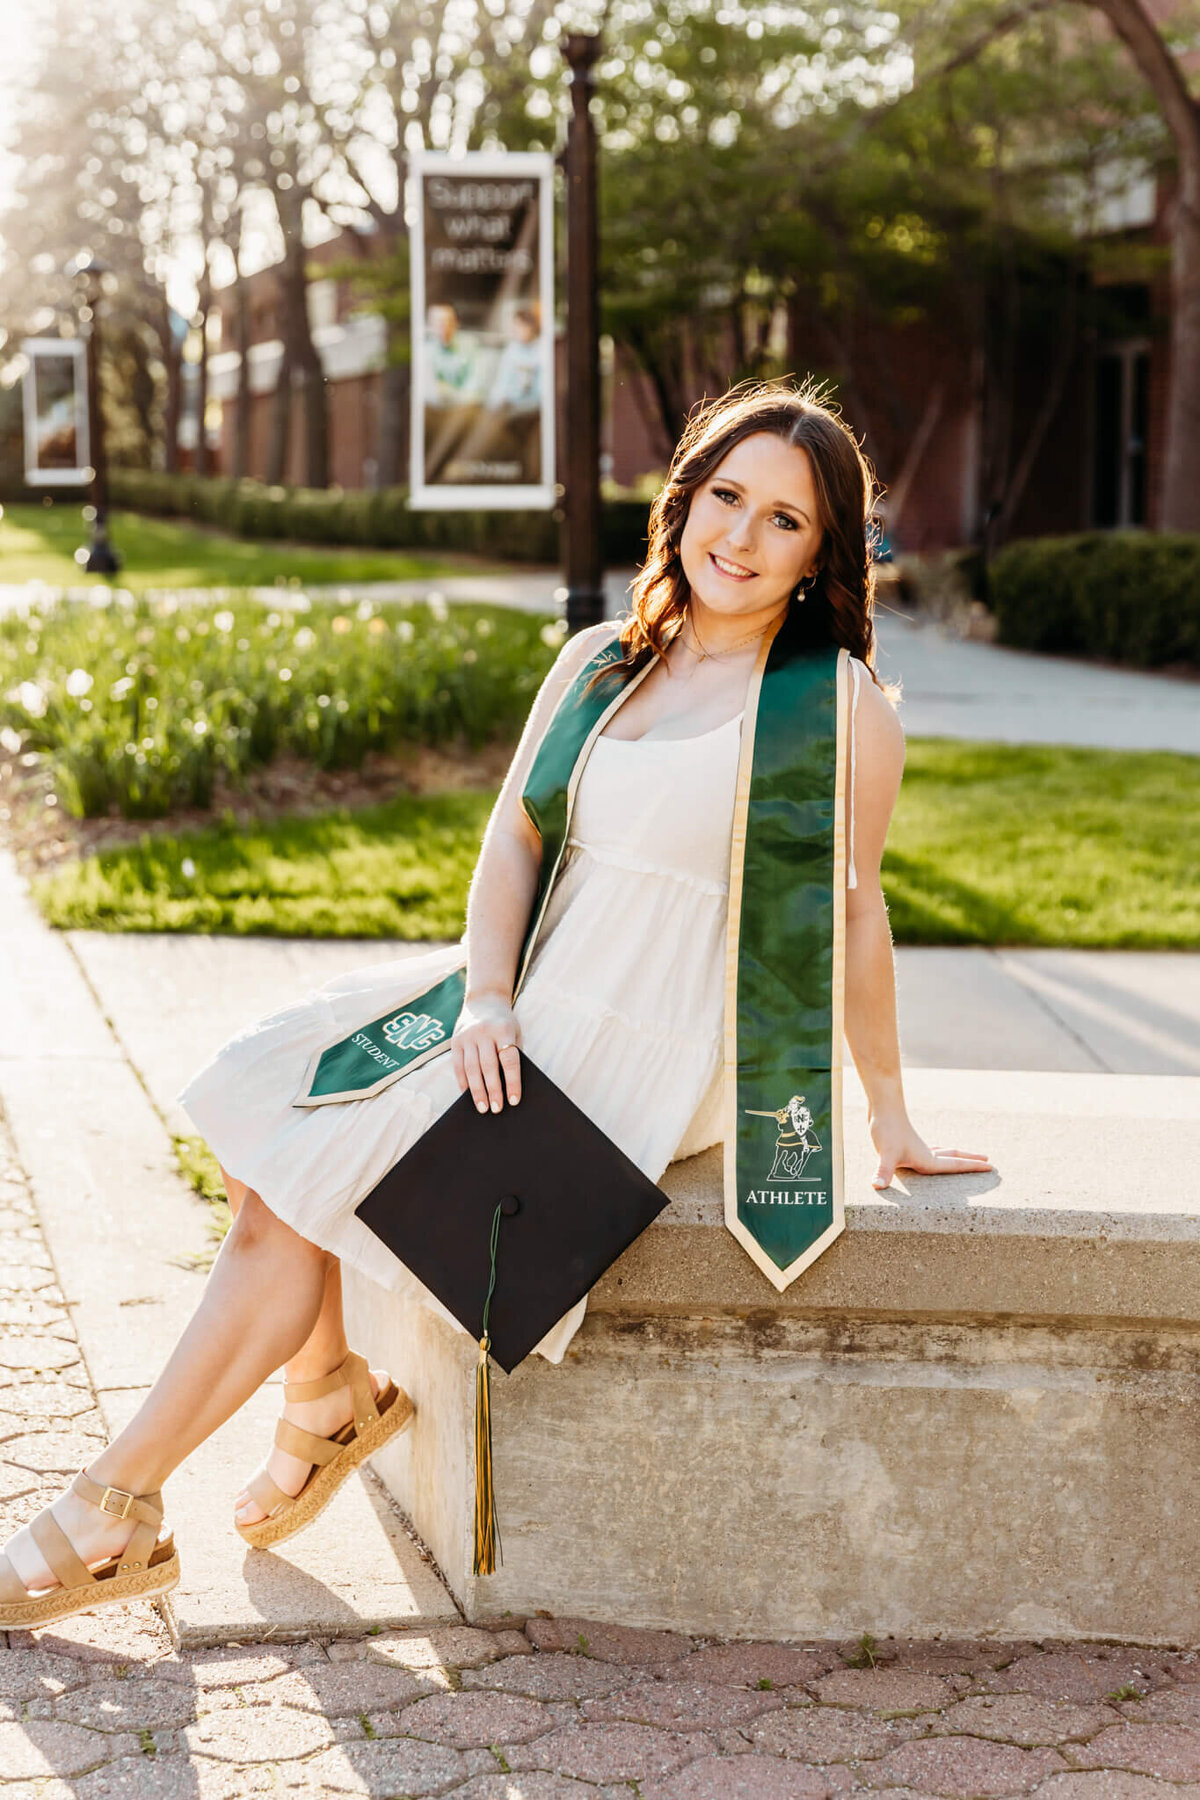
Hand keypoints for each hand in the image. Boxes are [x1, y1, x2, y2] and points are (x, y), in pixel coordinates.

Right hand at [452, 992, 521, 1113]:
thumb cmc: (505, 1023)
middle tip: (497, 1109)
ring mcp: (467, 1036)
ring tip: (482, 1108)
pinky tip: (467, 1095)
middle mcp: (484, 1032)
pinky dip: (463, 1082)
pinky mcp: (455, 1040)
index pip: (509, 1060)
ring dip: (477, 1091)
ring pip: (471, 1068)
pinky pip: (458, 1065)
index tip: (514, 1101)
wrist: (484, 999)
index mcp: (503, 1030)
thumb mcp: (514, 1033)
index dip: (512, 1082)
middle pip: (488, 1066)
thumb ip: (512, 1054)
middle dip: (493, 1090)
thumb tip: (510, 1088)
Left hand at [870, 1112, 992, 1189]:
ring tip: (967, 1158)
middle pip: (955, 1157)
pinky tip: (933, 1154)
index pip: (956, 1165)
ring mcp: (918, 1147)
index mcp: (928, 1159)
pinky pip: (931, 1151)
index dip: (974, 1167)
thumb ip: (883, 1171)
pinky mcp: (908, 1144)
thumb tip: (877, 1186)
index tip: (992, 1168)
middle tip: (988, 1162)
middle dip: (971, 1161)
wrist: (882, 1109)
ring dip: (957, 1156)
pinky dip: (939, 1154)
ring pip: (944, 1153)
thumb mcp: (885, 1154)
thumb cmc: (886, 1130)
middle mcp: (926, 1154)